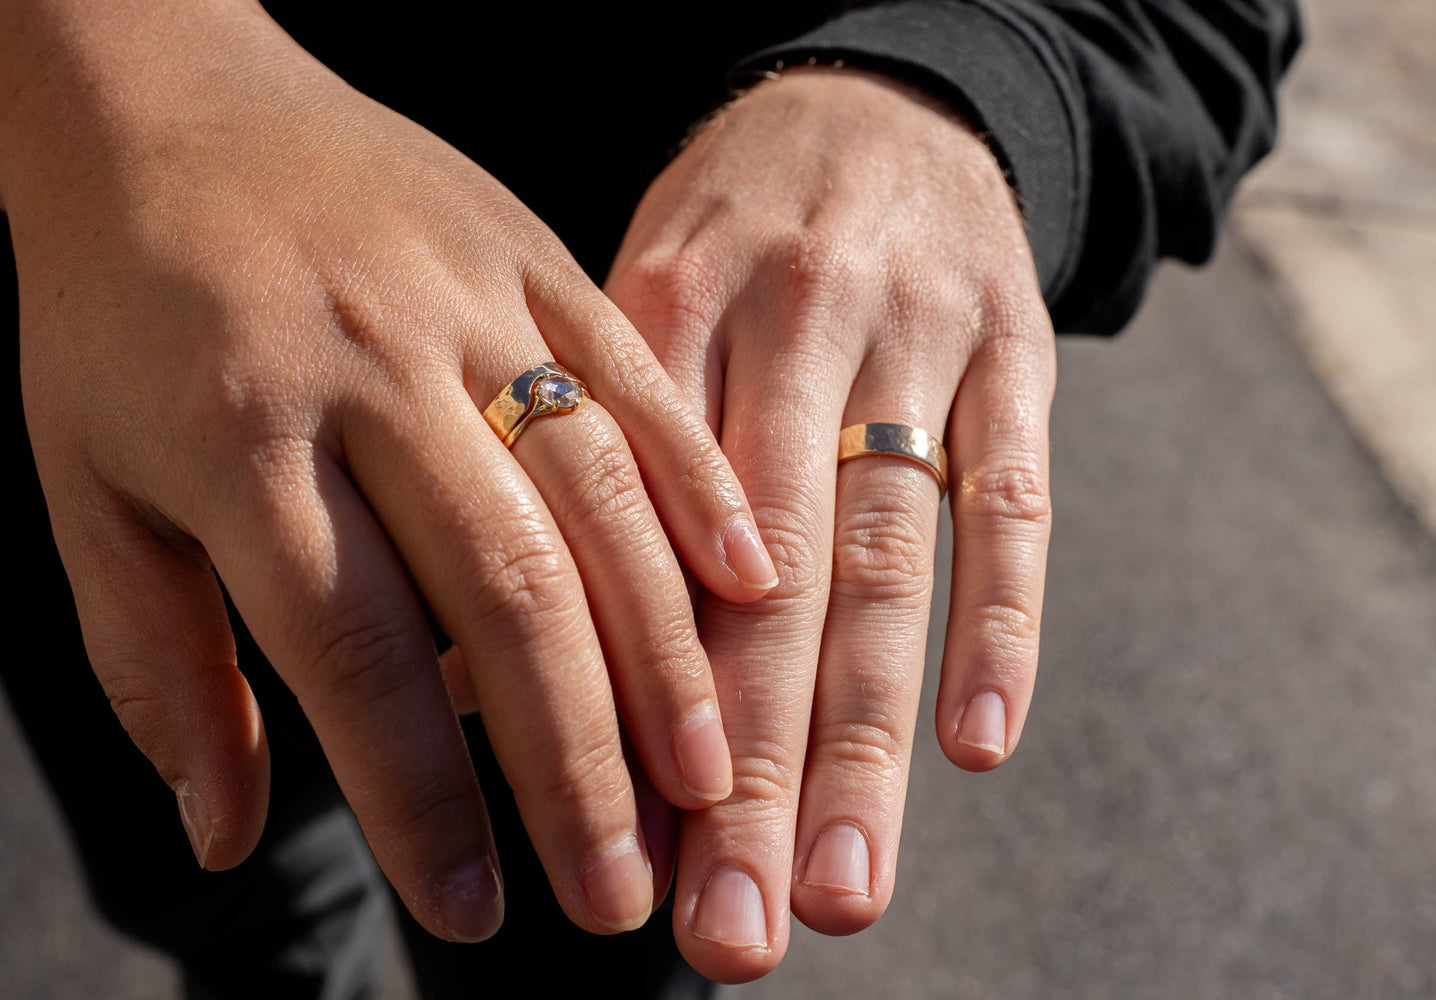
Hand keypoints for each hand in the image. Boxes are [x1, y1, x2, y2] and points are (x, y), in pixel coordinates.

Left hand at [0, 1, 777, 940]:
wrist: (170, 103)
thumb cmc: (120, 312)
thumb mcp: (87, 487)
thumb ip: (155, 665)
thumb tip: (223, 833)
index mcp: (238, 433)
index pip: (349, 652)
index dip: (418, 795)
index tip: (471, 905)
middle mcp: (371, 367)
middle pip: (503, 588)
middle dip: (572, 757)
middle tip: (619, 885)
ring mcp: (470, 303)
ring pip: (597, 496)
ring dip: (664, 652)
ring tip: (707, 779)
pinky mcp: (538, 258)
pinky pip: (640, 383)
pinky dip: (702, 493)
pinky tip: (752, 591)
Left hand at [606, 67, 1055, 979]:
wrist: (865, 100)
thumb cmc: (719, 236)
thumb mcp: (615, 309)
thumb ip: (557, 476)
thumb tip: (464, 674)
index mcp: (656, 311)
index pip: (634, 539)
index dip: (624, 706)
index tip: (607, 852)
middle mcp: (781, 324)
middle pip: (759, 580)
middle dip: (748, 771)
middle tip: (728, 933)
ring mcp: (907, 336)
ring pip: (881, 557)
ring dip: (864, 738)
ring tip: (843, 893)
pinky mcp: (1013, 346)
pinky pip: (1011, 493)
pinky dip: (1000, 622)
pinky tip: (977, 745)